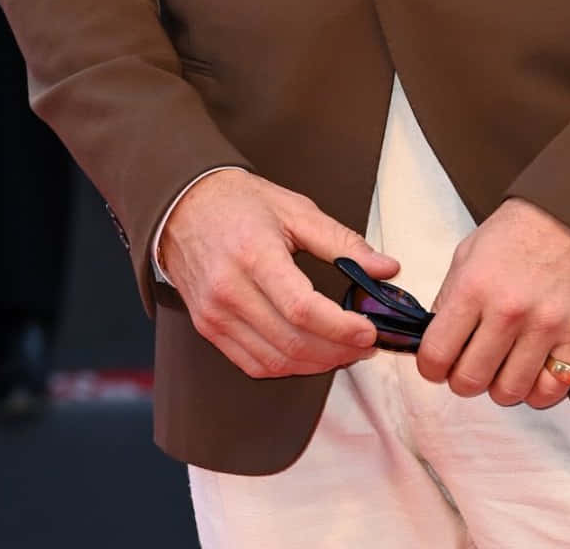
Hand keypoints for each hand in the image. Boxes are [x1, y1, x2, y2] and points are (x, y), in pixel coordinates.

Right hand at [159, 168, 401, 379]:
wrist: (184, 206)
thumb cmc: (239, 203)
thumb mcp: (296, 210)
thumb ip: (342, 242)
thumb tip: (385, 268)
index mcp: (254, 254)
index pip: (302, 308)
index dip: (341, 328)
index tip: (369, 330)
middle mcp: (230, 289)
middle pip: (292, 341)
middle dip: (338, 351)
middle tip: (365, 343)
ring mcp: (215, 313)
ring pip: (274, 360)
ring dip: (316, 364)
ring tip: (343, 349)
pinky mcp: (208, 328)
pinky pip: (253, 363)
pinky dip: (287, 366)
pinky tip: (309, 353)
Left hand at [416, 197, 569, 408]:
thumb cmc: (518, 231)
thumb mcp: (468, 253)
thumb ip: (449, 297)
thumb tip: (435, 338)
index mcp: (474, 287)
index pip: (436, 355)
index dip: (431, 367)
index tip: (437, 365)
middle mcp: (508, 311)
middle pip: (471, 380)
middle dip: (463, 380)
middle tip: (469, 367)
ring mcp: (546, 326)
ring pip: (510, 392)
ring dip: (500, 388)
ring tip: (502, 368)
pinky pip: (551, 390)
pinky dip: (538, 391)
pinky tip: (532, 373)